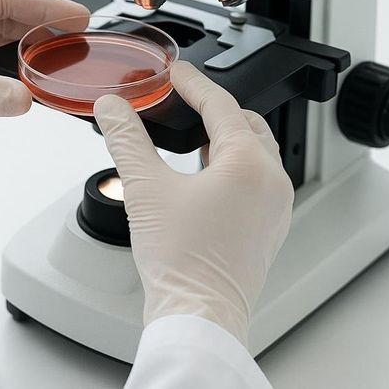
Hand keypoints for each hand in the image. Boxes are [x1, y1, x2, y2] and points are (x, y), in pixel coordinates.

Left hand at [0, 0, 87, 170]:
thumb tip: (26, 99)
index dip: (43, 5)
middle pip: (5, 15)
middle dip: (43, 23)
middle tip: (80, 37)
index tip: (77, 16)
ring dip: (28, 43)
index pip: (3, 0)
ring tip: (61, 54)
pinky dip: (8, 65)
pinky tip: (26, 73)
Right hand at [93, 61, 293, 344]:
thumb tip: (113, 107)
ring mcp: (275, 208)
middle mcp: (272, 182)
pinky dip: (232, 167)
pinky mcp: (268, 229)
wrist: (198, 317)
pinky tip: (202, 177)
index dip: (192, 82)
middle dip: (214, 108)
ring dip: (224, 138)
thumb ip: (126, 138)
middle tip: (183, 100)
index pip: (220, 104)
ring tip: (190, 135)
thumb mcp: (145, 188)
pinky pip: (256, 181)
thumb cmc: (182, 263)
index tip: (174, 72)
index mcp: (249, 163)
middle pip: (246, 124)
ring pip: (255, 153)